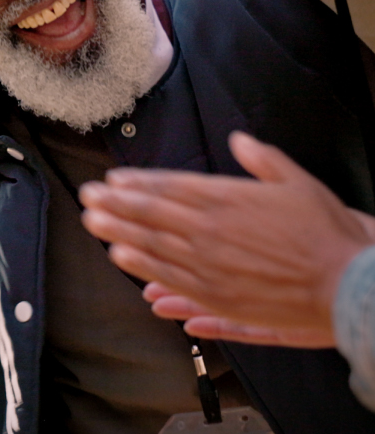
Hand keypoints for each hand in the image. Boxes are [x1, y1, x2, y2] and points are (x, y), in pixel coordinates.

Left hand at [79, 131, 374, 345]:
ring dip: (118, 231)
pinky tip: (121, 256)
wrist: (346, 283)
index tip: (112, 179)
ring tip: (92, 222)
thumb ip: (263, 160)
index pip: (169, 186)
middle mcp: (210, 230)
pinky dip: (141, 264)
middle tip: (86, 197)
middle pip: (150, 213)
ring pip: (151, 244)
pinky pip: (168, 276)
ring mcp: (209, 263)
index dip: (137, 182)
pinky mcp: (216, 294)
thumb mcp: (298, 183)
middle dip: (114, 204)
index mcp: (227, 198)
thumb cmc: (326, 233)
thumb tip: (238, 139)